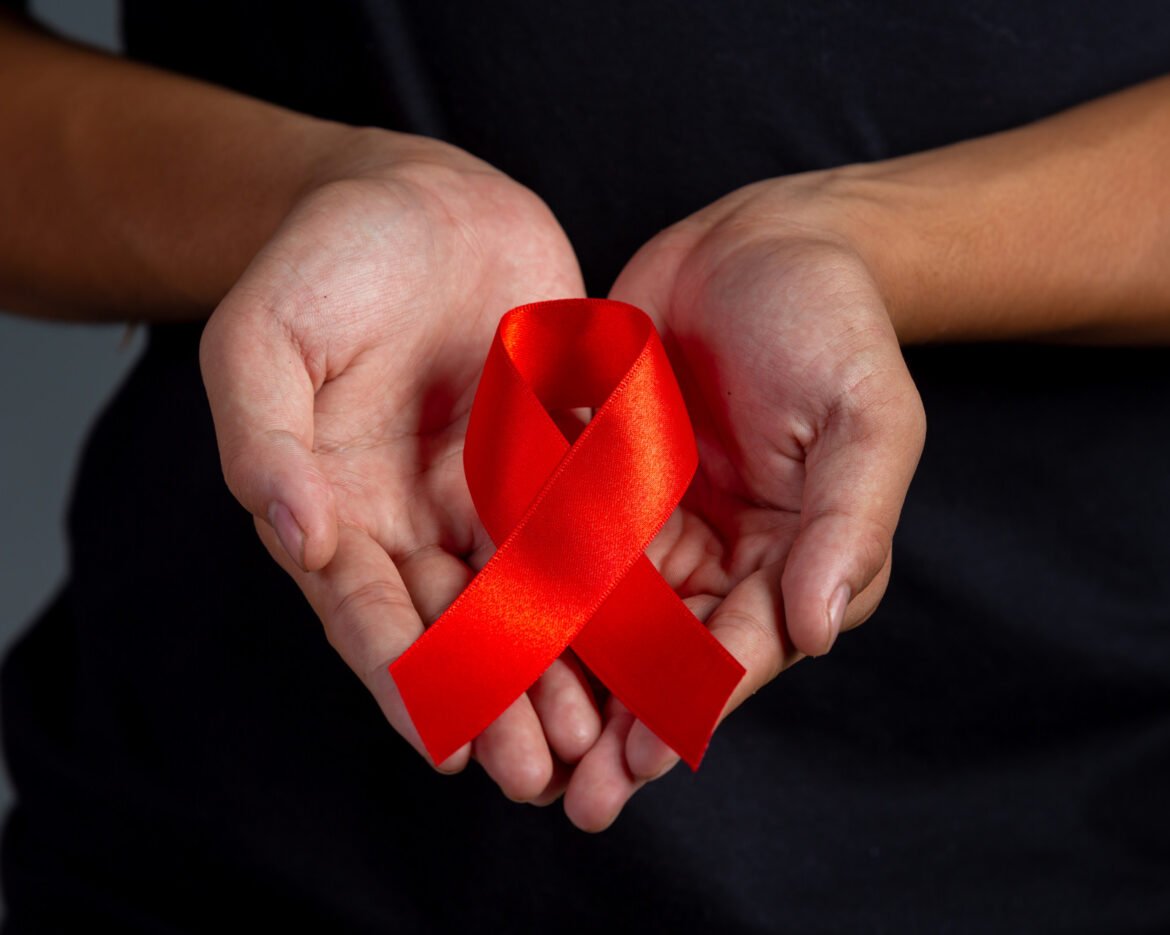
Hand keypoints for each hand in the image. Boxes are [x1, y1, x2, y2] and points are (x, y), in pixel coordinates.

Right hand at [200, 129, 601, 801]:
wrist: (415, 197)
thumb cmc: (322, 260)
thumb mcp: (263, 339)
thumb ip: (266, 441)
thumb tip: (298, 538)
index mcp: (338, 507)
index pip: (371, 612)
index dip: (408, 680)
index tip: (450, 746)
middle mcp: (415, 518)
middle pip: (457, 626)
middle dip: (496, 701)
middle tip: (538, 776)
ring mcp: (486, 491)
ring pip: (527, 597)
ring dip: (559, 668)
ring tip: (596, 738)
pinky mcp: (552, 456)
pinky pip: (585, 527)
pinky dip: (611, 584)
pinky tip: (646, 635)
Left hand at [561, 173, 925, 828]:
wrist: (759, 240)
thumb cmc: (832, 323)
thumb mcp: (866, 417)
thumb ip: (849, 523)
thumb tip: (822, 632)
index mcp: (790, 559)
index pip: (737, 650)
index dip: (687, 710)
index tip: (637, 769)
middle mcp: (718, 557)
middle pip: (660, 656)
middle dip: (615, 726)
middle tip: (565, 798)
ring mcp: (654, 521)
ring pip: (600, 615)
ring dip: (561, 679)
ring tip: (509, 739)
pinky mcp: (599, 478)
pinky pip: (558, 540)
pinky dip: (525, 589)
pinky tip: (480, 634)